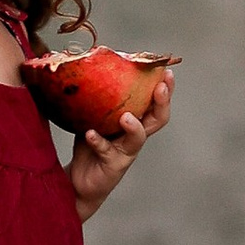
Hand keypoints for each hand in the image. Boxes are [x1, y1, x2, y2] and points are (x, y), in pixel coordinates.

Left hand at [69, 65, 173, 219]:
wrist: (79, 179)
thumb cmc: (90, 143)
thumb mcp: (94, 115)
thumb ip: (97, 96)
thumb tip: (88, 65)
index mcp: (135, 121)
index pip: (155, 103)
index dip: (165, 88)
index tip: (165, 71)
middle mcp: (134, 136)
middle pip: (157, 119)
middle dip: (162, 102)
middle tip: (159, 88)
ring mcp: (125, 152)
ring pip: (138, 138)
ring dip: (134, 126)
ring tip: (126, 116)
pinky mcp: (113, 165)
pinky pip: (107, 151)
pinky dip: (98, 141)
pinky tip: (90, 134)